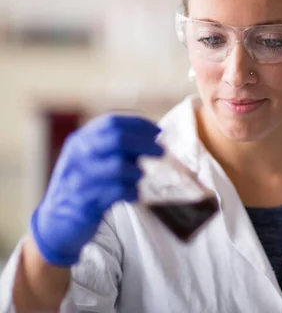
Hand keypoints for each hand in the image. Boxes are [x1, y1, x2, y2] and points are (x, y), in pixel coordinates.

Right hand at [30, 115, 163, 266]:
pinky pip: (119, 191)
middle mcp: (78, 156)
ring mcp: (80, 179)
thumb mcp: (92, 160)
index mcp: (80, 141)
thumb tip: (151, 137)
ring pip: (119, 166)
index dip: (138, 124)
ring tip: (138, 178)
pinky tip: (133, 195)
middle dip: (145, 144)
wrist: (55, 223)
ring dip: (136, 172)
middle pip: (117, 139)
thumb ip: (116, 148)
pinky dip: (132, 192)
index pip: (111, 122)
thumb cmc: (83, 187)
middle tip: (161, 151)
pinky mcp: (86, 202)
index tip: (157, 130)